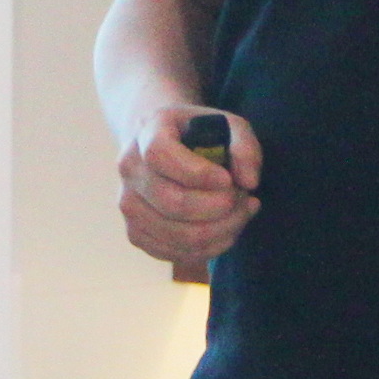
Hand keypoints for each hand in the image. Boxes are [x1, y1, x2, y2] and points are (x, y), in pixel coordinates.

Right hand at [116, 106, 261, 265]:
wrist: (160, 146)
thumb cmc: (197, 134)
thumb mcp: (228, 125)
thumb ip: (245, 147)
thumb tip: (249, 182)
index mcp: (147, 132)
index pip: (161, 156)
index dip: (198, 173)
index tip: (228, 179)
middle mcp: (130, 169)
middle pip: (172, 203)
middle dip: (220, 208)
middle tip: (244, 199)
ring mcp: (129, 205)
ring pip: (178, 235)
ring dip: (221, 231)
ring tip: (241, 214)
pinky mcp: (136, 233)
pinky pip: (175, 253)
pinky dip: (210, 248)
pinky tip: (226, 230)